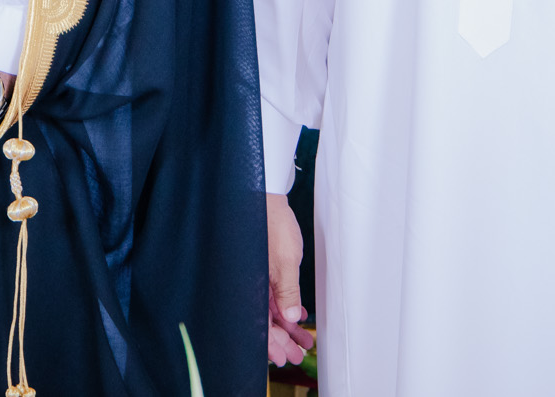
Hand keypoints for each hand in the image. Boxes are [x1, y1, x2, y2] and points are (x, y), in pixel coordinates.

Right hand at [267, 192, 313, 365]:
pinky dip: (286, 309)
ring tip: (303, 340)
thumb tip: (290, 318)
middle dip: (281, 341)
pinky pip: (273, 297)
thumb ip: (287, 291)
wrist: (267, 198)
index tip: (285, 357)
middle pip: (264, 322)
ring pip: (271, 312)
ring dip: (287, 327)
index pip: (258, 325)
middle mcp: (251, 286)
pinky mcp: (264, 271)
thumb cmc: (272, 225)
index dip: (271, 344)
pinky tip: (298, 317)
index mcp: (251, 286)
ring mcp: (258, 279)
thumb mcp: (285, 261)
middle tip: (297, 354)